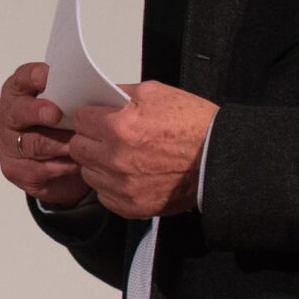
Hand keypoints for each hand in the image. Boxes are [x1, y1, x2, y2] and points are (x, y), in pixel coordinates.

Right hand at [0, 62, 89, 206]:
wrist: (64, 166)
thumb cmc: (67, 129)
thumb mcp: (72, 108)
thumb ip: (76, 97)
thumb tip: (100, 89)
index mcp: (20, 93)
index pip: (21, 79)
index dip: (32, 76)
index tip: (47, 76)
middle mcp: (9, 116)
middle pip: (18, 111)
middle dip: (37, 111)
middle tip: (55, 114)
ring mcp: (7, 143)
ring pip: (30, 144)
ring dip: (56, 144)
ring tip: (76, 145)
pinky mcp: (13, 169)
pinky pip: (36, 169)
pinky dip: (58, 167)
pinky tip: (74, 164)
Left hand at [67, 81, 217, 218]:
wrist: (220, 158)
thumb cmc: (193, 124)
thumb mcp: (155, 92)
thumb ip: (119, 93)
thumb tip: (96, 97)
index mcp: (120, 127)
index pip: (79, 120)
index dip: (90, 116)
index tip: (98, 118)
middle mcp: (116, 159)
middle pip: (78, 147)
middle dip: (90, 139)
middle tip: (109, 137)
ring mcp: (123, 186)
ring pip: (88, 172)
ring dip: (99, 163)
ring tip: (122, 156)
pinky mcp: (131, 205)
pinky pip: (104, 194)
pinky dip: (112, 185)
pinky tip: (129, 174)